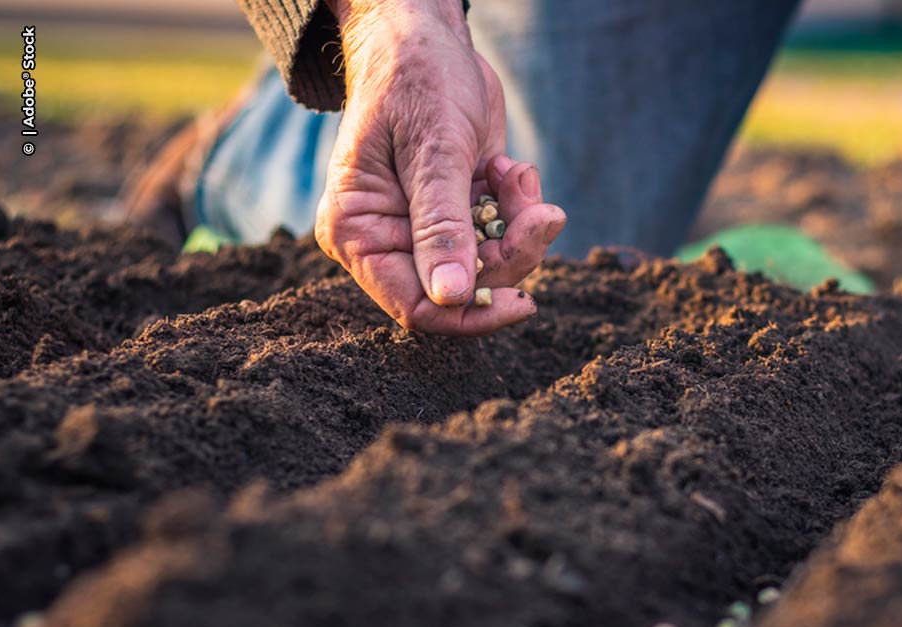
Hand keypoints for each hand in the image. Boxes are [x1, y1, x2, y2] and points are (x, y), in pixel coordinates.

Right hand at [316, 0, 565, 334]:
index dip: (469, 316)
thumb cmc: (415, 79)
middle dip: (510, 254)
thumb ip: (441, 224)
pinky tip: (510, 167)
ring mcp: (427, 227)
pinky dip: (519, 207)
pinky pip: (501, 234)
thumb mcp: (432, 150)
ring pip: (491, 263)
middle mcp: (389, 238)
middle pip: (463, 289)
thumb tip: (451, 297)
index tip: (524, 300)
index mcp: (359, 232)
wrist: (428, 35)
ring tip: (518, 176)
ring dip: (520, 226)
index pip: (414, 306)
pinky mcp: (460, 211)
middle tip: (542, 214)